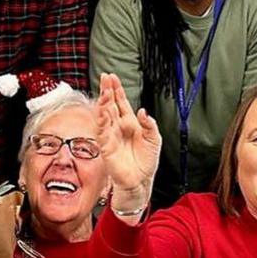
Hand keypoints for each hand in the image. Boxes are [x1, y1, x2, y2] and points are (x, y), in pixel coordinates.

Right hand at [95, 73, 160, 209]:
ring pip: (105, 116)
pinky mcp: (107, 147)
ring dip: (103, 103)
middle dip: (107, 91)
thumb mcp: (154, 139)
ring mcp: (111, 136)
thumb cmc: (146, 161)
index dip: (117, 90)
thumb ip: (149, 124)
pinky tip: (103, 113)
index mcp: (130, 123)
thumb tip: (143, 110)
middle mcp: (119, 127)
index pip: (121, 102)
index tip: (112, 77)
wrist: (141, 180)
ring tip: (104, 92)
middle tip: (104, 78)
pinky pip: (102, 132)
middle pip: (110, 105)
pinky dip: (102, 122)